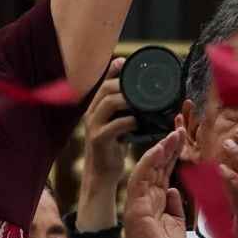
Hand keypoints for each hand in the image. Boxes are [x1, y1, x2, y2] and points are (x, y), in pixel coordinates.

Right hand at [77, 57, 134, 230]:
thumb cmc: (114, 148)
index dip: (115, 69)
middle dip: (123, 82)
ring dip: (126, 99)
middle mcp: (91, 113)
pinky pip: (112, 126)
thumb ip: (127, 110)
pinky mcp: (98, 141)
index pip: (104, 81)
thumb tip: (146, 97)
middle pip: (105, 88)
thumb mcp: (119, 124)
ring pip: (107, 103)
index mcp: (96, 107)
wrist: (102, 175)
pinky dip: (127, 121)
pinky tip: (138, 122)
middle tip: (142, 83)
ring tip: (142, 100)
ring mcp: (93, 126)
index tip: (128, 62)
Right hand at [120, 132, 189, 237]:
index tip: (184, 139)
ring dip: (162, 149)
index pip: (164, 174)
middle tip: (181, 128)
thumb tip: (174, 191)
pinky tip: (160, 148)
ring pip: (149, 169)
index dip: (173, 156)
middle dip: (169, 147)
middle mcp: (147, 201)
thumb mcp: (177, 228)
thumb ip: (175, 208)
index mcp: (157, 206)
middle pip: (158, 167)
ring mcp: (140, 203)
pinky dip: (151, 162)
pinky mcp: (136, 208)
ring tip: (175, 133)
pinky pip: (141, 179)